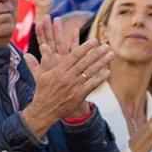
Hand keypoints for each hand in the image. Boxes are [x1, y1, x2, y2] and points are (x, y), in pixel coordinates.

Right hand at [22, 17, 112, 135]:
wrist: (44, 110)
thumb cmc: (43, 91)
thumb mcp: (41, 74)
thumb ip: (45, 60)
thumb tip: (43, 45)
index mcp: (58, 71)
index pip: (74, 56)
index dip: (85, 48)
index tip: (94, 41)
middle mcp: (67, 77)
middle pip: (85, 62)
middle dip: (96, 53)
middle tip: (106, 46)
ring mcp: (74, 87)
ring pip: (90, 72)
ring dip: (102, 63)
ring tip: (110, 55)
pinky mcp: (79, 95)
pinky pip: (92, 85)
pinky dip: (100, 78)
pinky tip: (107, 72)